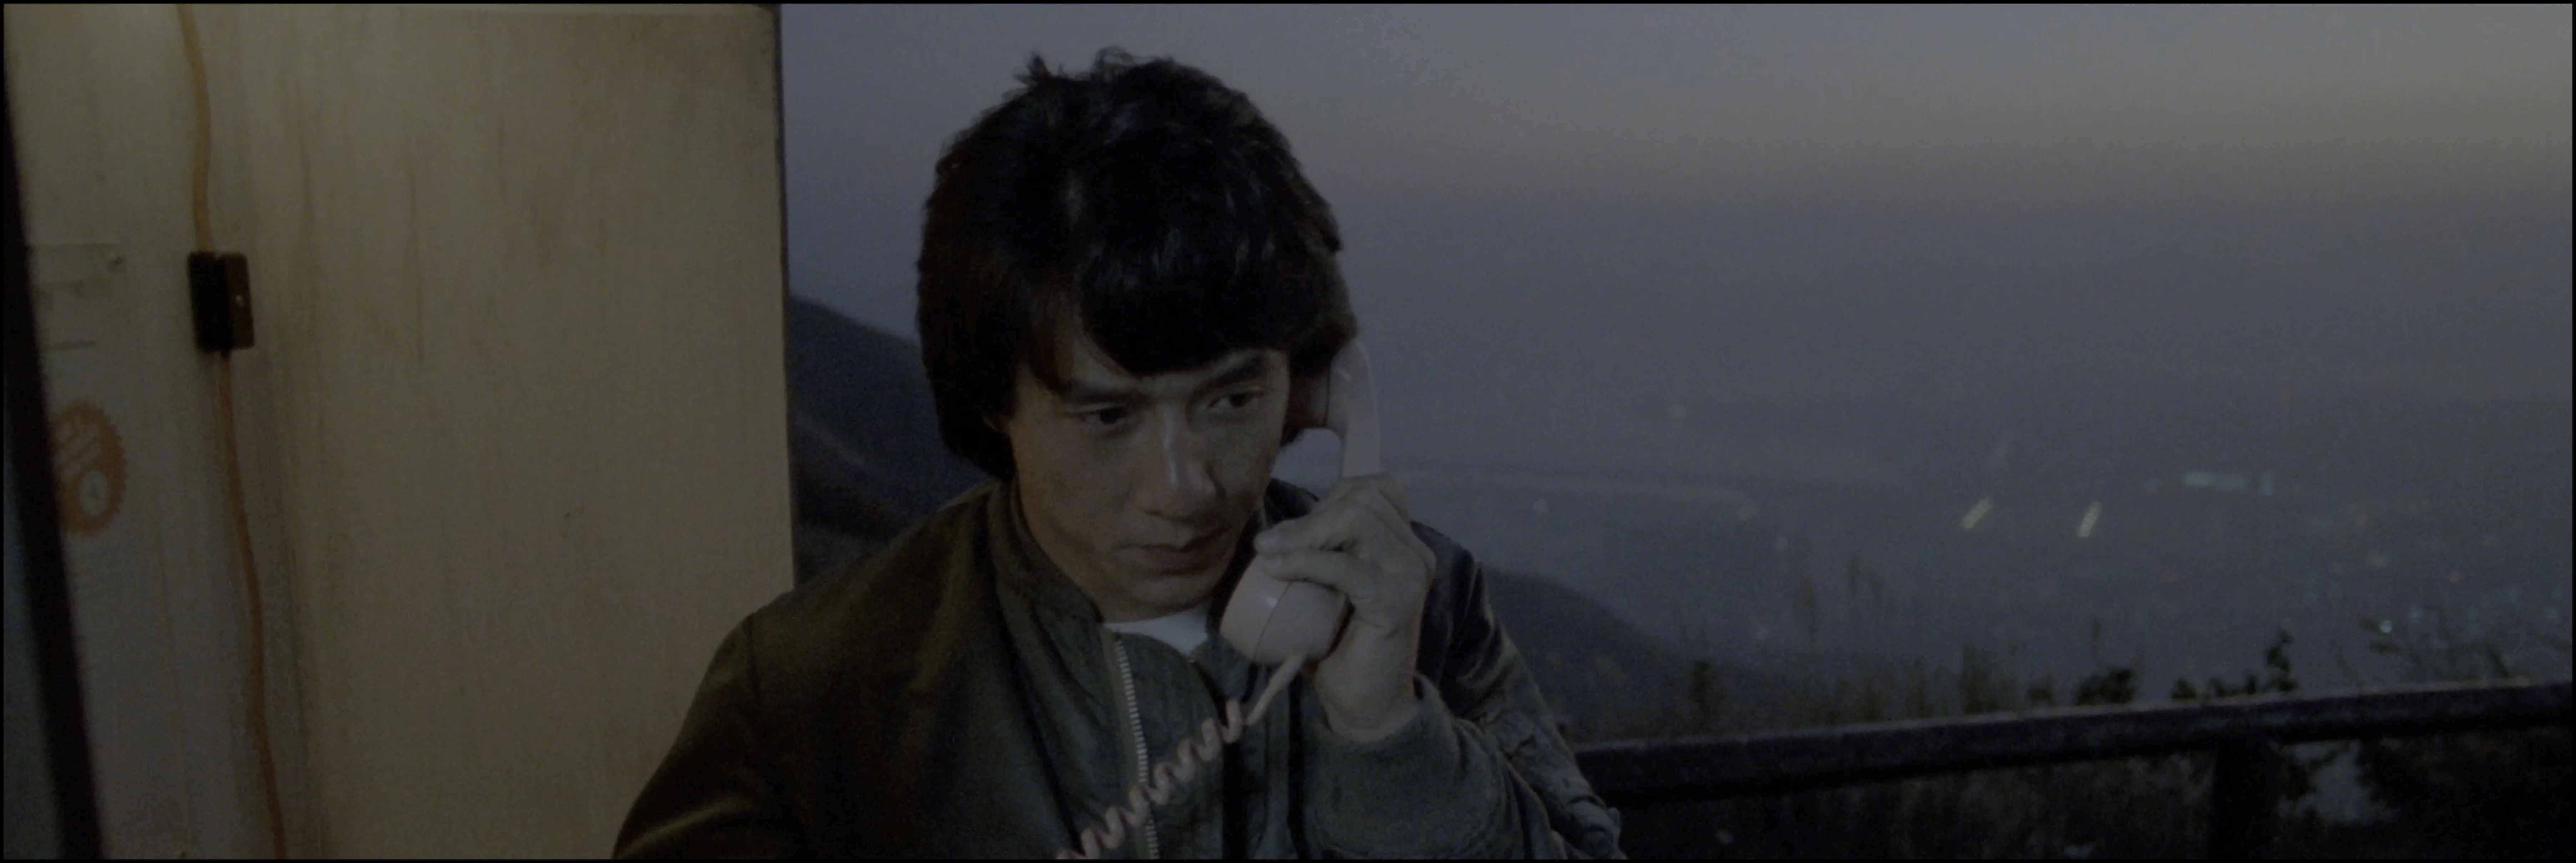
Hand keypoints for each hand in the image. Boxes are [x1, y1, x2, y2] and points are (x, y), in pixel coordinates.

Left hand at [1250, 474, 1438, 741]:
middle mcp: (1414, 553)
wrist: (1368, 705)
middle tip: (1271, 543)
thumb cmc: (1340, 648)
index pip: (1374, 489)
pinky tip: (1277, 570)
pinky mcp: (1397, 600)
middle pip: (1364, 497)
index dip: (1331, 498)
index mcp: (1403, 545)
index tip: (1296, 531)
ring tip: (1269, 553)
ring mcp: (1409, 574)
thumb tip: (1273, 533)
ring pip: (1358, 519)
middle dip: (1311, 516)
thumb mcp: (1326, 590)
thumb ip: (1318, 555)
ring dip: (1305, 533)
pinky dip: (1306, 562)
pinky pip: (1347, 566)